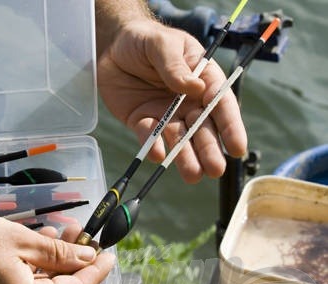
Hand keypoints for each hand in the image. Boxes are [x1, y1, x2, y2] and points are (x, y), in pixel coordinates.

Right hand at [0, 215, 114, 283]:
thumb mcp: (21, 240)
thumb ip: (59, 252)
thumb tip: (86, 256)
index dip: (97, 271)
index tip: (110, 254)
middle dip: (77, 265)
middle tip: (84, 237)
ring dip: (58, 265)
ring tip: (62, 234)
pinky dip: (40, 272)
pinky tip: (41, 246)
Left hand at [98, 19, 246, 182]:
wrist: (112, 46)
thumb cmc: (146, 40)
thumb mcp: (163, 44)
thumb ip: (175, 65)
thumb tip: (194, 87)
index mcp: (203, 81)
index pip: (221, 105)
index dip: (230, 126)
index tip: (237, 148)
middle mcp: (188, 102)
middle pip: (202, 129)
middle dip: (209, 150)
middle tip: (215, 169)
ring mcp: (166, 114)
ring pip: (179, 139)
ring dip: (186, 157)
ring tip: (193, 175)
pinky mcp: (142, 121)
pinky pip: (149, 136)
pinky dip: (154, 146)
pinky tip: (158, 155)